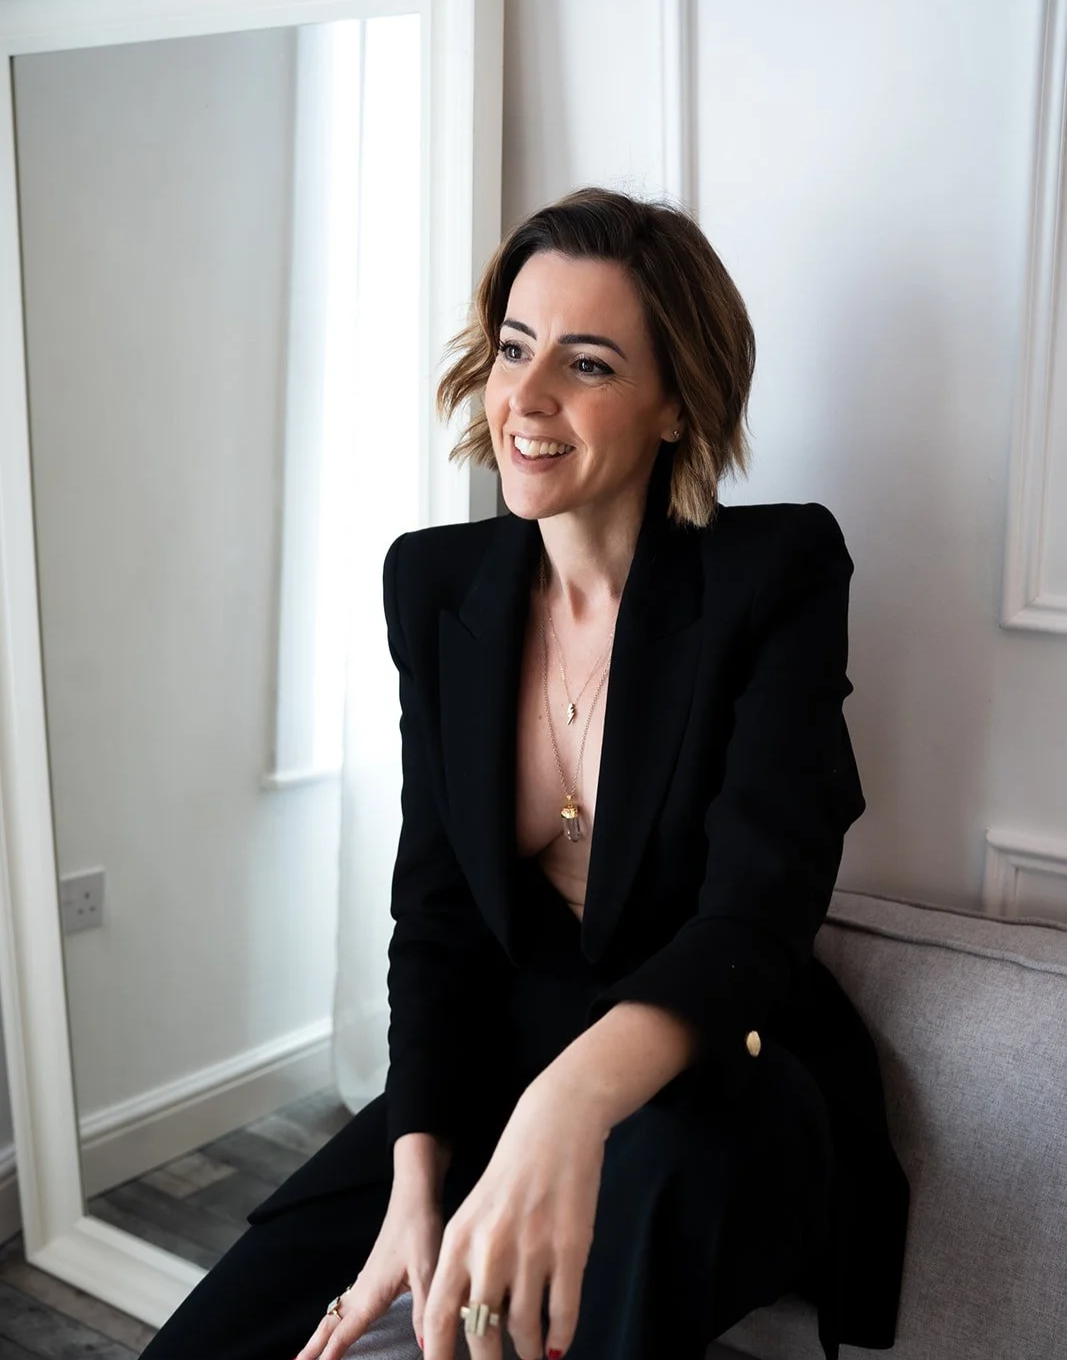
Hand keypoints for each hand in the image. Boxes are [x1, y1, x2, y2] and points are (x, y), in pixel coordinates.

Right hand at [295, 1184, 443, 1359]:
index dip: (326, 1357)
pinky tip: (338, 1322)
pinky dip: (332, 1321)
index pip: (343, 1334)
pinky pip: (344, 1304)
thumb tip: (425, 1348)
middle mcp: (362, 1290)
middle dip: (311, 1349)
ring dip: (318, 1336)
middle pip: (329, 1326)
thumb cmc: (420, 1232)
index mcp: (371, 1295)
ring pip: (334, 1315)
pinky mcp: (371, 1274)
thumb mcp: (428, 1272)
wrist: (414, 1199)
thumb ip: (424, 1311)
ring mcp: (364, 1281)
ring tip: (304, 1354)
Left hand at [421, 1083, 606, 1359]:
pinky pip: (563, 1312)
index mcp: (458, 1241)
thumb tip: (460, 1325)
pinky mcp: (570, 1248)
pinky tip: (559, 1344)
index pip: (440, 1317)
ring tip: (533, 1358)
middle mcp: (490, 1251)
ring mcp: (532, 1251)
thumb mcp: (473, 1214)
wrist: (555, 1126)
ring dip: (529, 1353)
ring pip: (525, 1329)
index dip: (440, 1357)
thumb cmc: (511, 1172)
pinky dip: (562, 1335)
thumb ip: (464, 1265)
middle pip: (482, 1334)